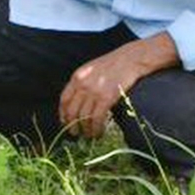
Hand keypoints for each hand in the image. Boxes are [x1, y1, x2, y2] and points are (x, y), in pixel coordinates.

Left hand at [58, 34, 178, 138]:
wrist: (131, 58)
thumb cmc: (113, 64)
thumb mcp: (91, 69)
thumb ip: (82, 82)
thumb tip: (78, 101)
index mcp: (77, 76)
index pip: (64, 99)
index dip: (63, 113)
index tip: (65, 122)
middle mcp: (83, 84)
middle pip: (72, 110)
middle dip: (72, 125)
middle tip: (76, 134)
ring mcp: (94, 91)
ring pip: (84, 117)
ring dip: (86, 130)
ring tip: (90, 136)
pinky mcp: (107, 97)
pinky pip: (97, 118)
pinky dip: (96, 128)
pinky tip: (99, 132)